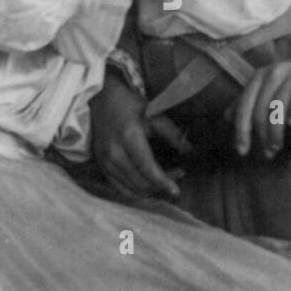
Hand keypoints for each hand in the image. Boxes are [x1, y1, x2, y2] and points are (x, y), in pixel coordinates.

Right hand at [90, 72, 190, 200]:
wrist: (101, 99)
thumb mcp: (153, 116)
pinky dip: (134, 191)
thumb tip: (189, 151)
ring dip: (149, 190)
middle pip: (140, 182)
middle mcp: (114, 153)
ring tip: (164, 180)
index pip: (148, 169)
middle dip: (160, 185)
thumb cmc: (129, 105)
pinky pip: (118, 188)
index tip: (176, 190)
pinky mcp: (101, 165)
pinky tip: (148, 186)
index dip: (163, 182)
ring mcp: (105, 161)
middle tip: (177, 174)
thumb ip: (172, 134)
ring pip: (130, 189)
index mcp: (129, 138)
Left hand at [234, 36, 290, 159]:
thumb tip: (227, 117)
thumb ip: (249, 99)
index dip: (241, 130)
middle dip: (262, 134)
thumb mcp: (270, 86)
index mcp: (259, 76)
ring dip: (276, 129)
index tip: (242, 151)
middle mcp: (274, 72)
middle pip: (261, 108)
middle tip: (268, 153)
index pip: (244, 106)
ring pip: (279, 104)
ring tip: (278, 146)